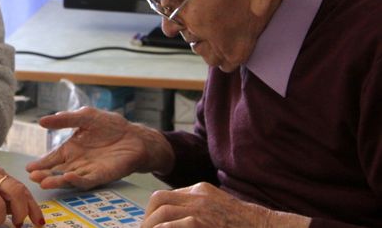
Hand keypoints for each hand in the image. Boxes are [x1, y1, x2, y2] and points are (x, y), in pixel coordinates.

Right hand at [25, 107, 173, 189]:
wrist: (134, 136)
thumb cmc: (109, 125)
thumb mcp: (85, 116)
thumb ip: (65, 119)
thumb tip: (41, 120)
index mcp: (70, 149)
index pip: (52, 158)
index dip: (41, 163)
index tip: (29, 168)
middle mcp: (76, 162)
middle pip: (57, 171)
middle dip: (44, 175)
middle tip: (32, 177)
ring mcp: (88, 170)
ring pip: (68, 178)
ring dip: (56, 180)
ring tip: (43, 182)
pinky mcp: (101, 175)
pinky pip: (86, 180)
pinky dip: (76, 180)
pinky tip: (68, 177)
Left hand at [142, 182, 310, 227]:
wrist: (265, 227)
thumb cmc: (241, 225)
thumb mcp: (217, 210)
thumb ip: (196, 211)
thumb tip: (170, 223)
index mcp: (200, 190)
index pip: (165, 196)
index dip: (152, 212)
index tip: (148, 225)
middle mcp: (198, 195)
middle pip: (159, 200)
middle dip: (147, 218)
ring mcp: (200, 208)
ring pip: (162, 211)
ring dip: (152, 226)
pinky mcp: (200, 222)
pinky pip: (171, 225)